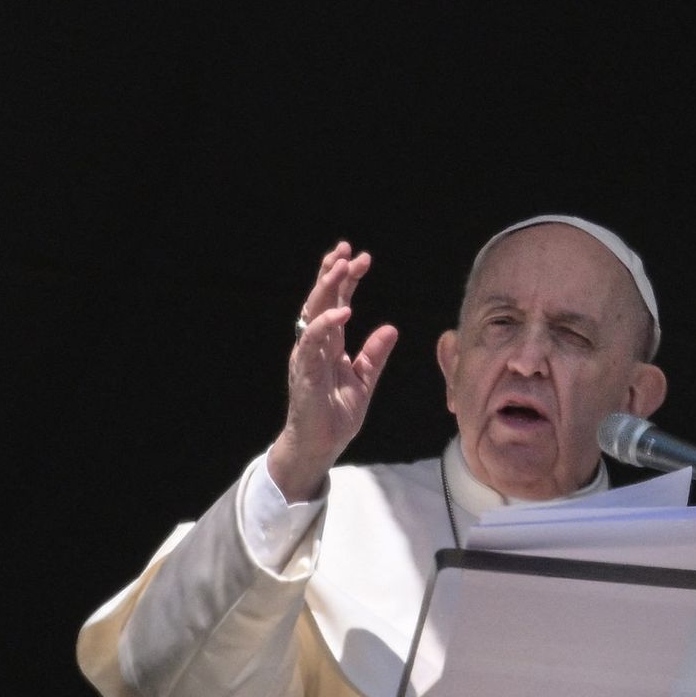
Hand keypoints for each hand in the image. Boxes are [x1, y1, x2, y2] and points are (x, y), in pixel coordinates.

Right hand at [268, 241, 398, 501]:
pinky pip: (311, 341)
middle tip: (348, 251)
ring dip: (327, 288)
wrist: (320, 446)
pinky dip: (326, 324)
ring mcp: (307, 355)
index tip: (362, 258)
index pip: (337, 304)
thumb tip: (391, 328)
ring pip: (313, 312)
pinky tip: (344, 311)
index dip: (347, 281)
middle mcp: (315, 345)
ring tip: (341, 266)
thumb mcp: (364, 380)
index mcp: (329, 345)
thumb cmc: (336, 415)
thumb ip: (374, 354)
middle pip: (321, 300)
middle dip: (334, 273)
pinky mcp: (303, 371)